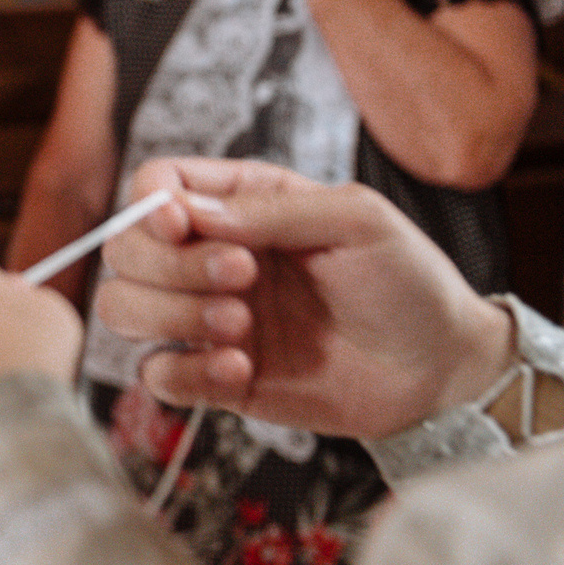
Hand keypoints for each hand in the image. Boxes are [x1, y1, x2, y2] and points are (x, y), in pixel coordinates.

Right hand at [92, 158, 516, 439]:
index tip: (183, 226)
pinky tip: (242, 370)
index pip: (155, 186)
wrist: (441, 369)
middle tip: (243, 280)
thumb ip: (272, 210)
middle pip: (124, 248)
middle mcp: (212, 257)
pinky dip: (187, 374)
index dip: (151, 206)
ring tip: (240, 328)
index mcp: (242, 204)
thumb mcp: (357, 220)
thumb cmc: (409, 281)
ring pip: (122, 309)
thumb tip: (188, 212)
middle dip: (169, 266)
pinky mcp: (216, 378)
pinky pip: (156, 375)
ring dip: (170, 317)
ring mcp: (207, 319)